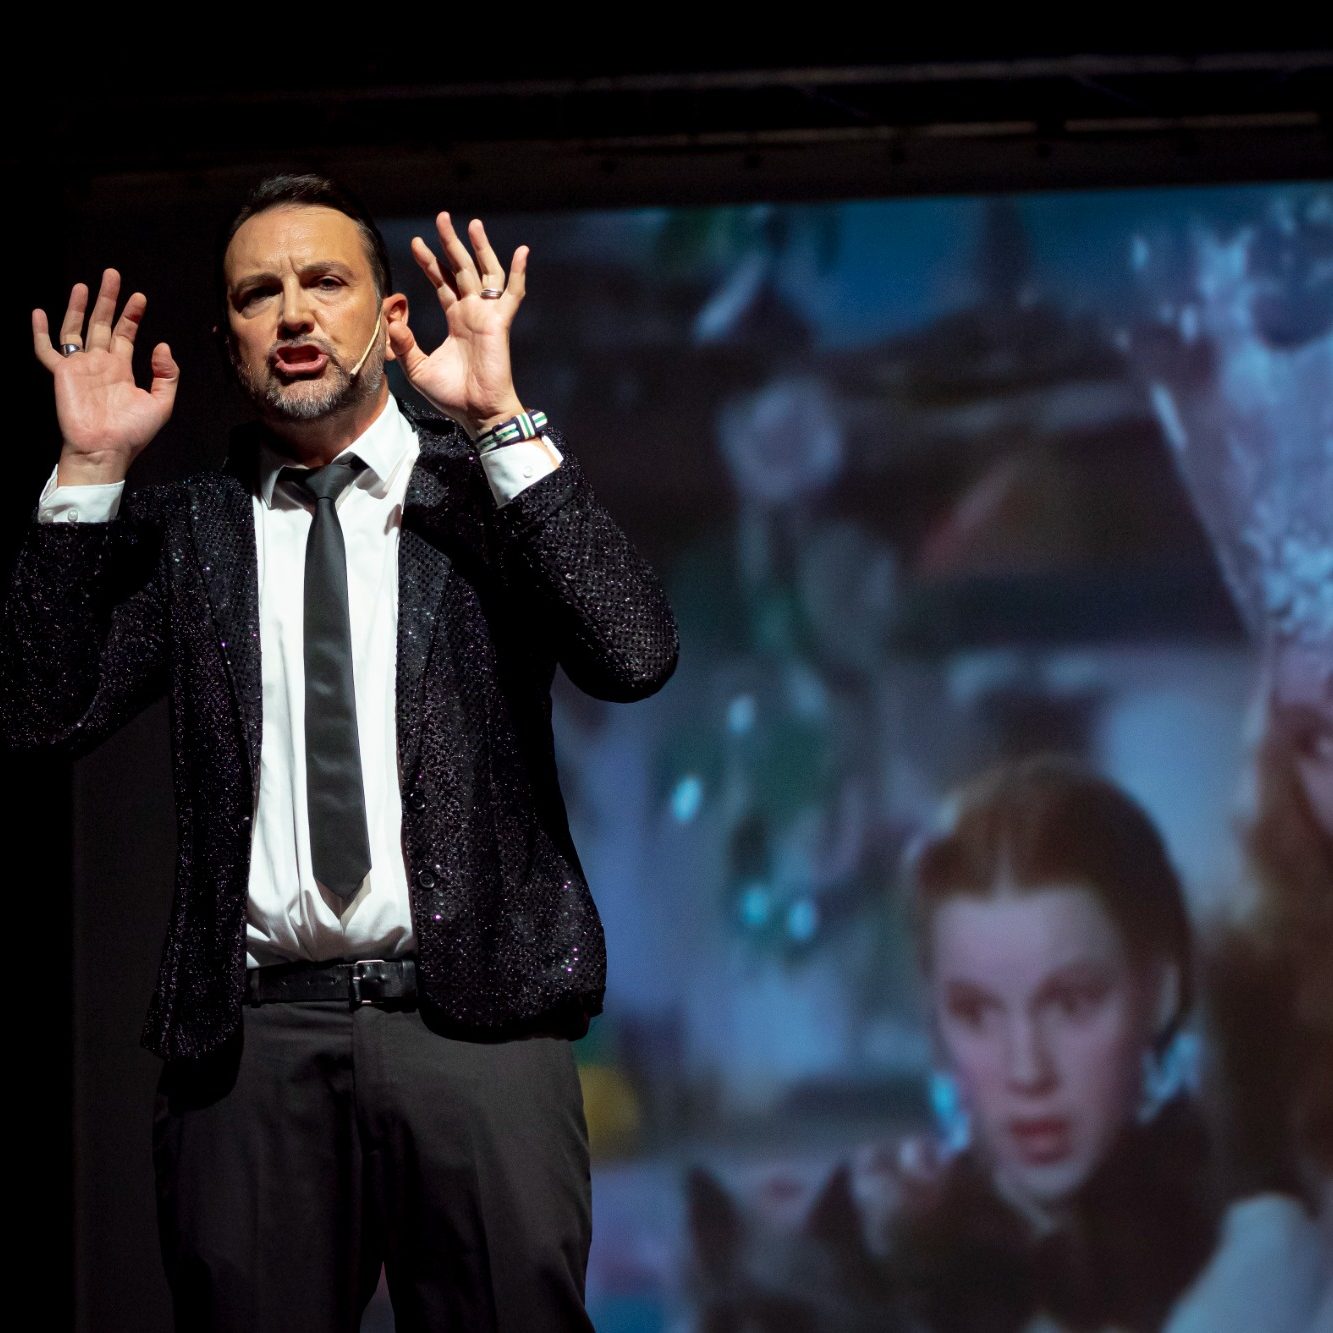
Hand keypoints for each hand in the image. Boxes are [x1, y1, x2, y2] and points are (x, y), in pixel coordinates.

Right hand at [33, 269, 178, 485]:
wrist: (106, 450)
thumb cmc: (133, 432)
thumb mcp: (161, 403)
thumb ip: (167, 375)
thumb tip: (162, 346)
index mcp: (122, 369)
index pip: (125, 334)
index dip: (132, 315)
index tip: (139, 297)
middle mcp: (100, 364)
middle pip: (102, 324)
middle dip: (107, 300)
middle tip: (112, 274)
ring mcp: (80, 367)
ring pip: (76, 329)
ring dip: (79, 307)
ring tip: (84, 285)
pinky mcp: (62, 374)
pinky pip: (46, 349)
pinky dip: (41, 332)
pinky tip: (39, 312)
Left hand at [386, 213, 526, 437]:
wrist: (477, 412)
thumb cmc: (452, 395)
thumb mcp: (417, 367)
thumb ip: (403, 342)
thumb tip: (391, 317)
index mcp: (457, 320)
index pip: (443, 283)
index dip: (430, 263)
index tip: (416, 244)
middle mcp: (473, 313)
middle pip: (462, 269)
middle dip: (451, 243)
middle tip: (441, 218)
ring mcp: (488, 315)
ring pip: (486, 273)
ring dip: (480, 248)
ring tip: (473, 224)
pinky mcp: (499, 322)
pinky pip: (512, 293)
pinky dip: (518, 272)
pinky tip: (521, 251)